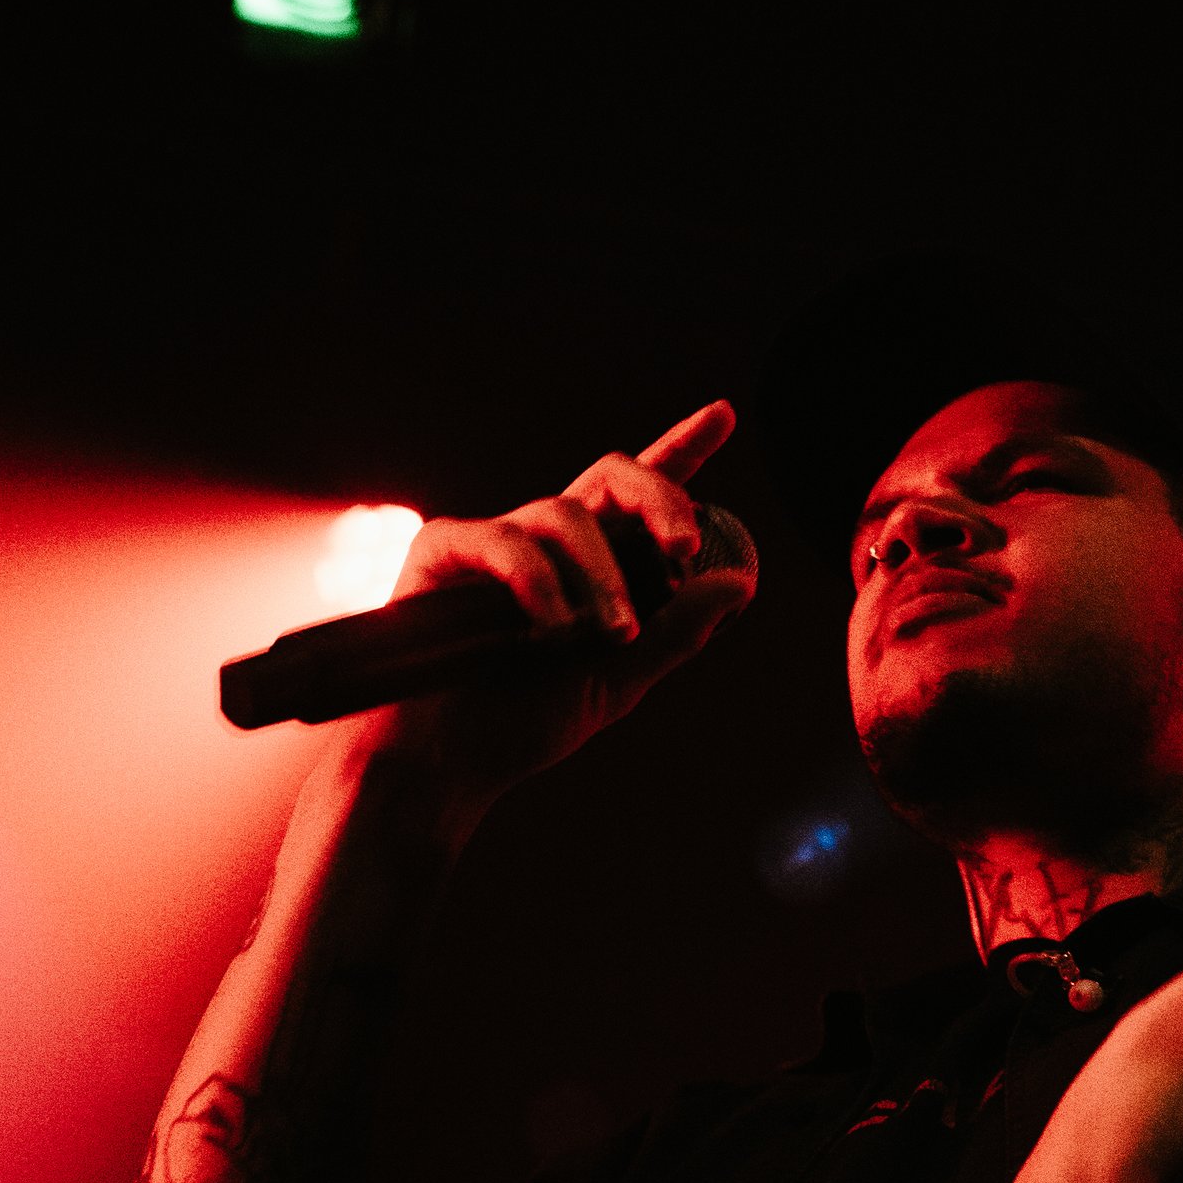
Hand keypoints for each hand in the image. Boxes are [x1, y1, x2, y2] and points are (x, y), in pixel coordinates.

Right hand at [348, 401, 756, 849]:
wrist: (446, 767)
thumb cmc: (521, 725)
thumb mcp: (618, 681)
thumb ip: (676, 633)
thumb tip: (740, 581)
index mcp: (588, 568)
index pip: (637, 499)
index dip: (679, 451)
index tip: (723, 415)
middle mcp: (544, 544)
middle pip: (610, 478)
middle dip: (658, 499)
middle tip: (685, 547)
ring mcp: (493, 543)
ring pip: (563, 514)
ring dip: (602, 575)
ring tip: (612, 635)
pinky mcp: (442, 553)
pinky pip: (502, 543)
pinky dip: (538, 583)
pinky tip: (551, 628)